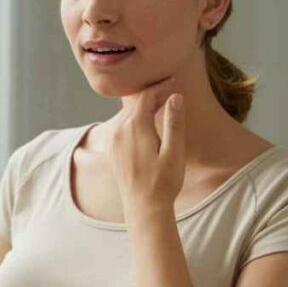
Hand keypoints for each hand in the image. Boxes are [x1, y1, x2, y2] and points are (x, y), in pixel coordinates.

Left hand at [109, 76, 185, 215]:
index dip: (159, 86)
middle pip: (135, 102)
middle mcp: (119, 130)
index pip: (145, 96)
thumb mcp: (174, 152)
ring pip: (128, 113)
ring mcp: (114, 139)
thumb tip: (175, 96)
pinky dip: (136, 117)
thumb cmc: (163, 182)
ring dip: (144, 105)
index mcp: (135, 127)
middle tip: (170, 87)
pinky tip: (148, 120)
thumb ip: (173, 122)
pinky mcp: (113, 148)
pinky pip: (123, 124)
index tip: (173, 79)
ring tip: (162, 101)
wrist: (143, 207)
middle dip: (153, 93)